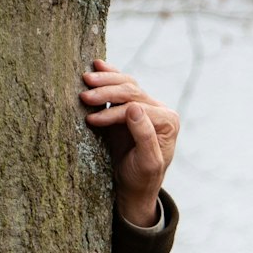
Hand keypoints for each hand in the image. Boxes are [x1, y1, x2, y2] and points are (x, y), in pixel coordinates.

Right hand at [78, 61, 179, 227]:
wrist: (135, 186)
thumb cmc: (142, 178)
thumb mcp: (147, 163)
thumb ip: (145, 135)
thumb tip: (133, 107)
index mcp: (168, 121)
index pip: (138, 108)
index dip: (114, 112)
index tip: (92, 120)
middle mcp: (159, 110)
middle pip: (132, 92)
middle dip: (107, 91)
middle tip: (84, 95)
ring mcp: (145, 106)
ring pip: (126, 84)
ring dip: (105, 80)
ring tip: (85, 80)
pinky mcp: (130, 106)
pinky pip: (120, 86)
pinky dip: (109, 76)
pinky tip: (96, 66)